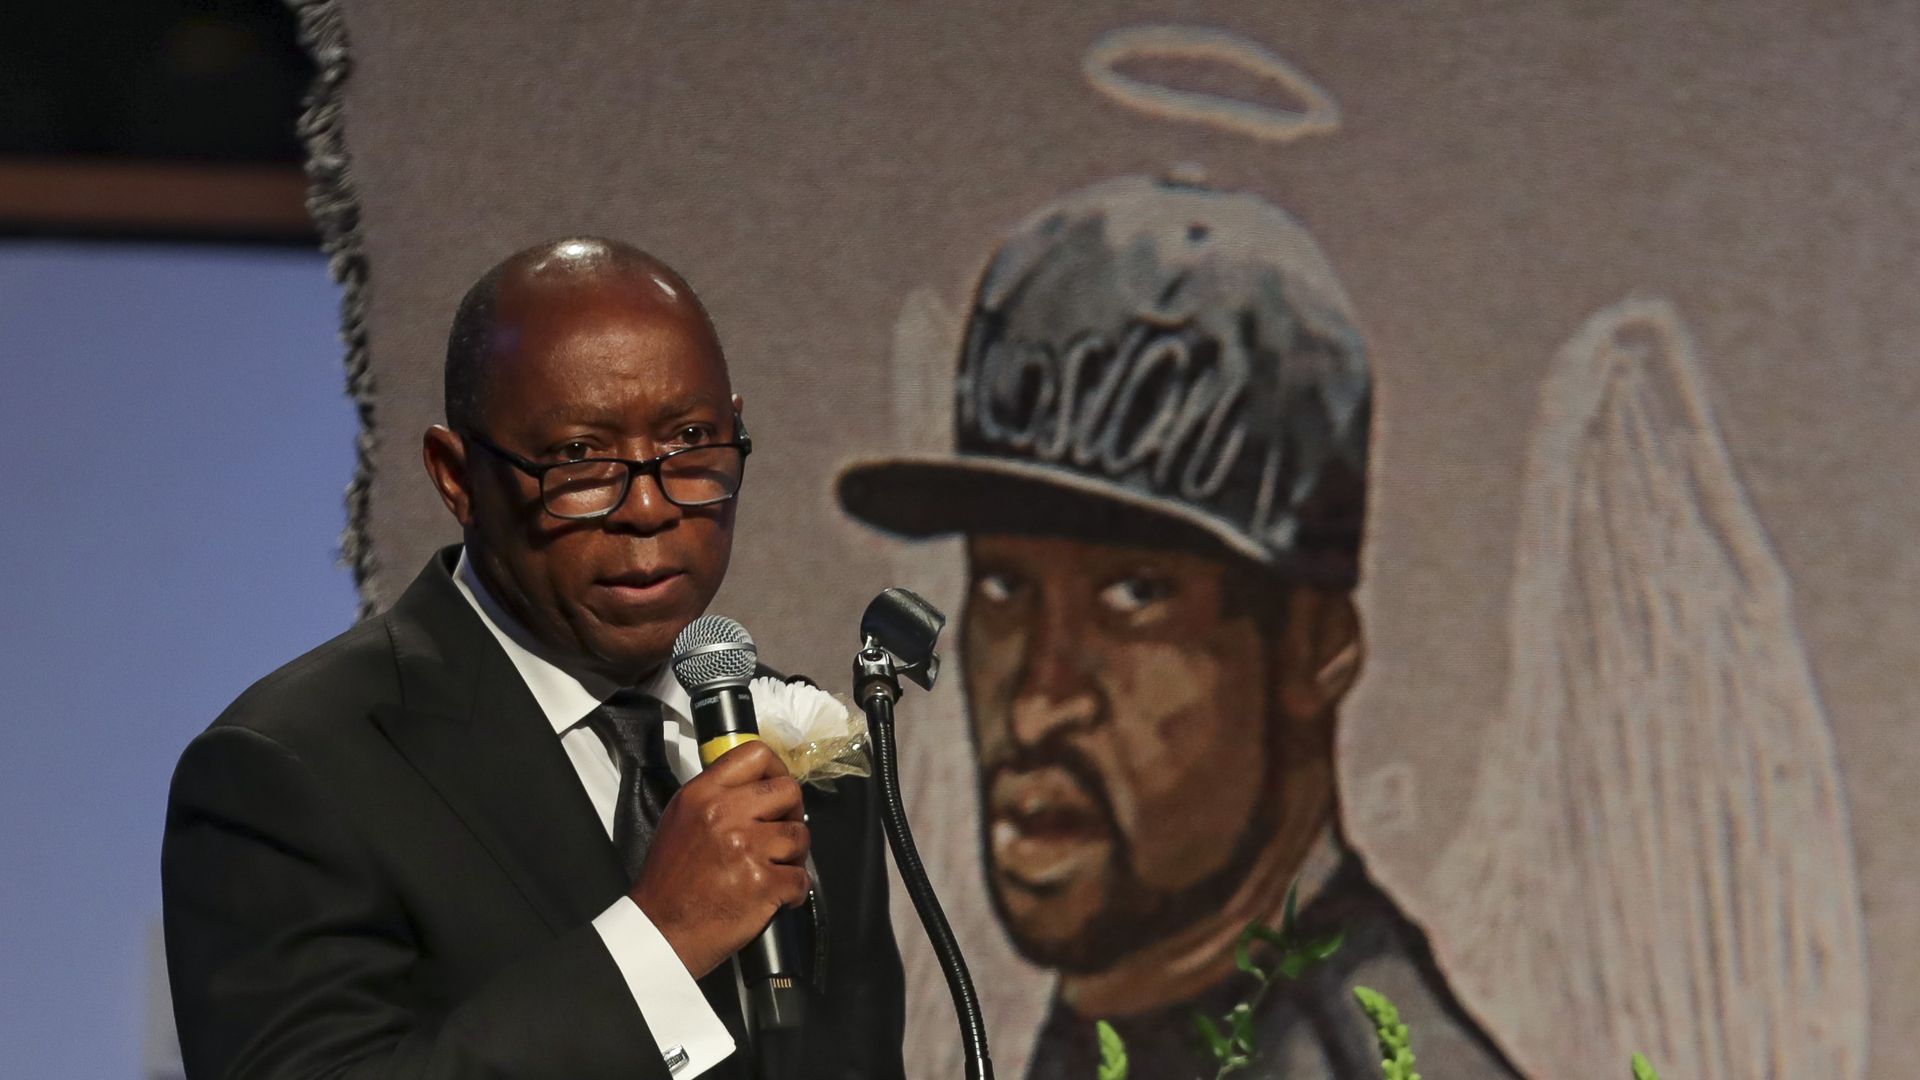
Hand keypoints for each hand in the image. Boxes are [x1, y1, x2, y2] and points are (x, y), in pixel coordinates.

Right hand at [630, 740, 811, 977]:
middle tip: (782, 832)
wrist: (660, 930)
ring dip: (795, 854)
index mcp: (702, 794)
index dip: (777, 769)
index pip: (756, 753)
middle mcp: (725, 814)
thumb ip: (715, 796)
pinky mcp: (762, 882)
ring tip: (776, 866)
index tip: (778, 788)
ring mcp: (746, 847)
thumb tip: (756, 787)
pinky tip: (777, 894)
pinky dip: (794, 890)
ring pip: (800, 834)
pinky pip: (801, 877)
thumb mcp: (680, 819)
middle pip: (788, 790)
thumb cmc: (669, 881)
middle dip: (793, 812)